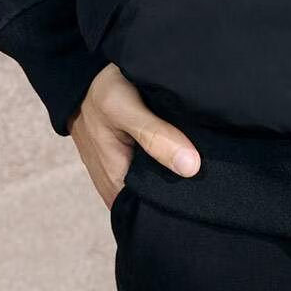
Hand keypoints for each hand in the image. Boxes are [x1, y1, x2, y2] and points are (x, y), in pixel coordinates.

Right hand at [64, 63, 201, 207]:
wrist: (78, 77)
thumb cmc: (98, 93)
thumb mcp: (124, 108)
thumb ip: (155, 136)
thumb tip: (191, 167)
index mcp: (116, 187)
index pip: (157, 213)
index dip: (183, 203)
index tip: (207, 188)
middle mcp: (119, 188)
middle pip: (160, 201)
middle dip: (185, 188)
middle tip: (211, 170)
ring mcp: (124, 176)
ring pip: (160, 186)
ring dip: (178, 173)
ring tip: (204, 160)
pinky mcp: (130, 162)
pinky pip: (155, 171)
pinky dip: (170, 162)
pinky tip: (186, 149)